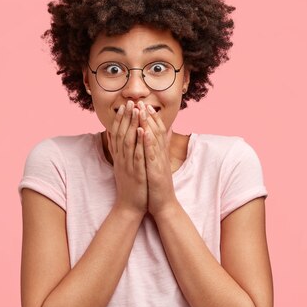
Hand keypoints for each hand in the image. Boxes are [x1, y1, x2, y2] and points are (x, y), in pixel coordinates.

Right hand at [107, 100, 147, 216]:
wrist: (129, 207)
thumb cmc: (129, 186)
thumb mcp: (123, 167)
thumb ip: (120, 153)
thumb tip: (117, 140)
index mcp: (119, 157)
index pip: (117, 134)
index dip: (120, 119)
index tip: (124, 106)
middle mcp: (121, 159)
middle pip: (121, 134)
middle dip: (126, 117)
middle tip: (129, 102)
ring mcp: (128, 165)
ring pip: (128, 141)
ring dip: (131, 124)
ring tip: (135, 110)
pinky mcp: (136, 173)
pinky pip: (137, 155)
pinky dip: (139, 142)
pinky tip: (141, 131)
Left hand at [137, 101, 179, 217]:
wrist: (163, 205)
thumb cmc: (157, 186)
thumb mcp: (157, 167)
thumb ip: (157, 153)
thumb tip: (157, 144)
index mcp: (159, 154)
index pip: (157, 132)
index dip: (151, 118)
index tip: (144, 105)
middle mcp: (161, 155)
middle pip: (156, 131)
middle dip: (149, 116)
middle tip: (142, 101)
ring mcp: (159, 162)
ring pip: (154, 139)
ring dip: (148, 123)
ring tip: (142, 110)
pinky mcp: (156, 171)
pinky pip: (152, 154)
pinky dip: (148, 141)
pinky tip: (144, 131)